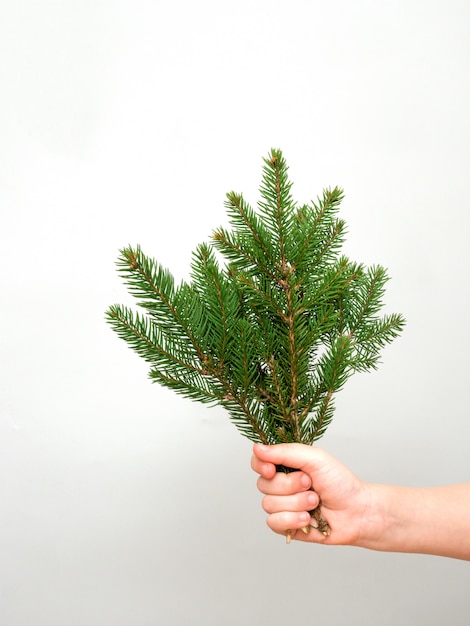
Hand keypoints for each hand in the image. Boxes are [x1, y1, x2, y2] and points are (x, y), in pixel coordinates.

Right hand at [251, 443, 369, 544]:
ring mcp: (283, 506)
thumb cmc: (340, 482)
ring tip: (315, 502)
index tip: (272, 469)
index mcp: (286, 465)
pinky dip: (292, 520)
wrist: (357, 512)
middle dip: (289, 486)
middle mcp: (281, 485)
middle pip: (263, 485)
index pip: (258, 462)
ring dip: (296, 503)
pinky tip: (308, 519)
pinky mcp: (287, 526)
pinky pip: (273, 523)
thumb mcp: (315, 458)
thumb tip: (257, 449)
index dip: (260, 466)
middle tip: (310, 484)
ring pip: (269, 505)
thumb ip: (285, 452)